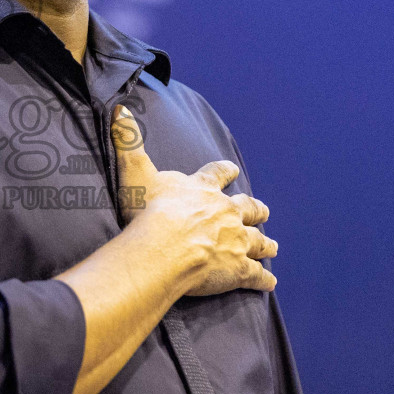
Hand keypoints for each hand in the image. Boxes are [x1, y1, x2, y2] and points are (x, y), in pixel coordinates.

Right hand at [112, 105, 277, 295]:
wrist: (163, 248)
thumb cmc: (148, 211)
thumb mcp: (136, 171)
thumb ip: (128, 140)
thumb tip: (119, 108)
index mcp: (204, 190)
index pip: (219, 174)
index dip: (226, 172)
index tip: (234, 170)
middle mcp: (226, 213)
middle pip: (248, 208)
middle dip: (256, 210)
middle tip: (264, 211)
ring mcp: (236, 242)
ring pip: (258, 241)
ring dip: (266, 244)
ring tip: (273, 247)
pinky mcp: (238, 269)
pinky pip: (256, 275)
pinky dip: (263, 280)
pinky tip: (269, 284)